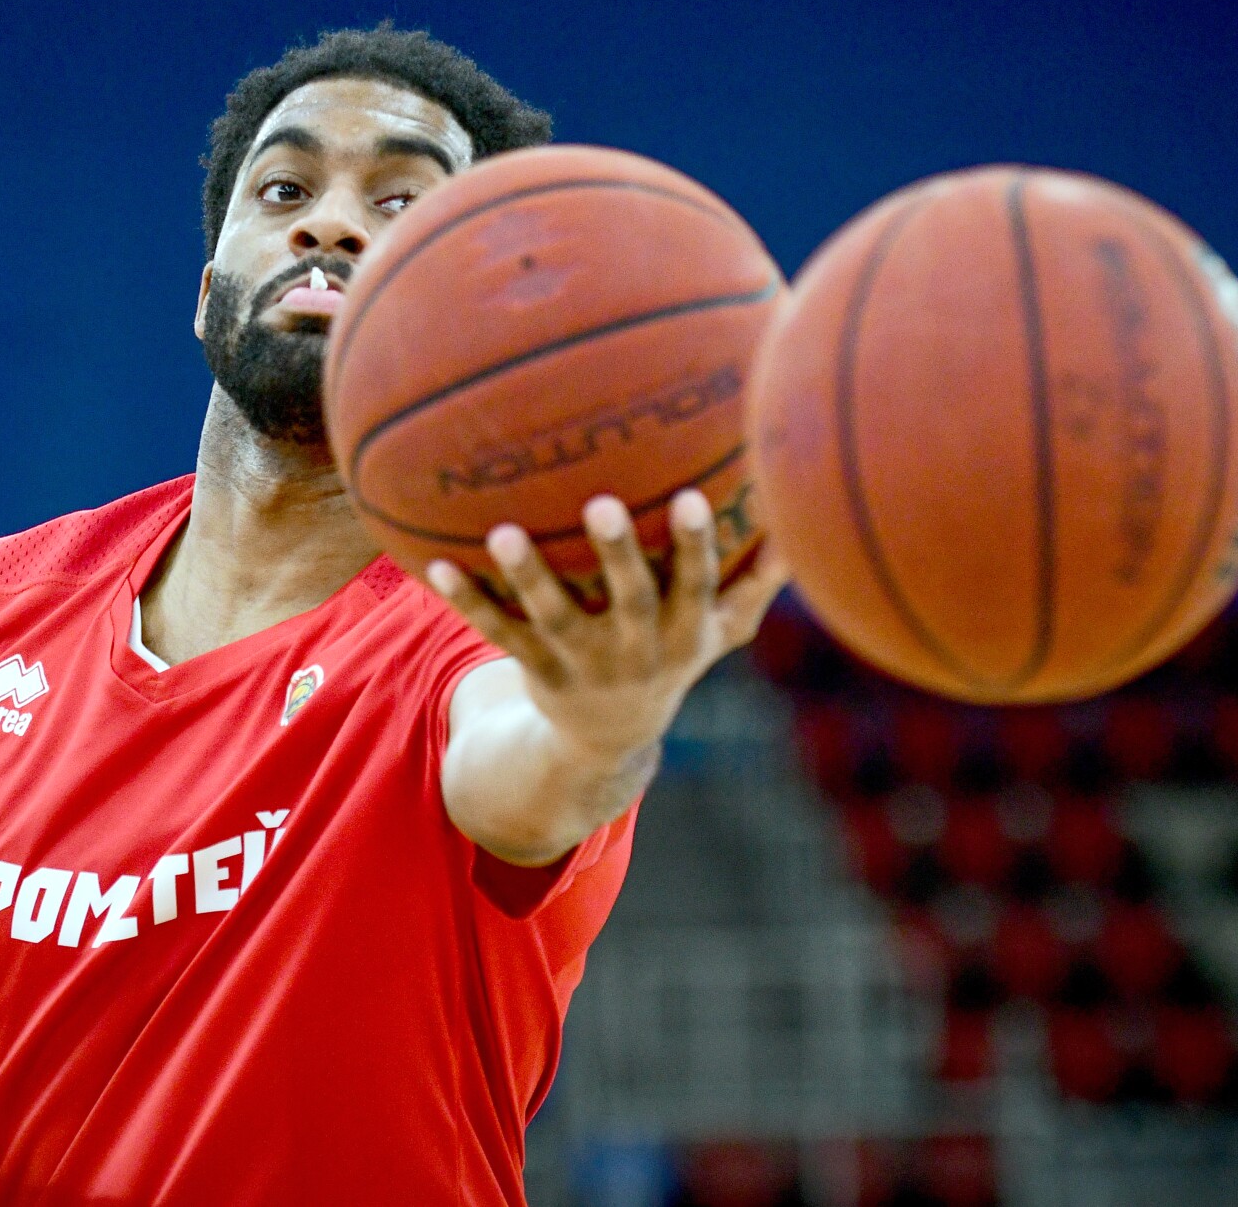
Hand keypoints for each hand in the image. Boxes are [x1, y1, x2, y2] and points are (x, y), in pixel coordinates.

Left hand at [428, 489, 787, 763]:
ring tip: (504, 533)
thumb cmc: (670, 656)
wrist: (608, 741)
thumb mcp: (719, 630)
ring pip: (551, 617)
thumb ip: (756, 578)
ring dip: (527, 576)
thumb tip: (802, 519)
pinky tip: (435, 565)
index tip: (691, 496)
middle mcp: (633, 650)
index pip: (695, 587)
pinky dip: (468, 601)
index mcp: (682, 632)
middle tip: (600, 502)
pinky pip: (497, 632)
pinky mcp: (534, 667)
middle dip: (616, 553)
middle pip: (627, 599)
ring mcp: (580, 662)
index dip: (694, 546)